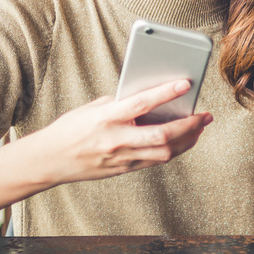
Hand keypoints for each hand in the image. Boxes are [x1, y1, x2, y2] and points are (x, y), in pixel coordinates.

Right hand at [30, 80, 212, 185]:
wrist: (48, 161)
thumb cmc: (70, 128)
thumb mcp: (93, 108)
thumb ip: (121, 103)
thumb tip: (150, 97)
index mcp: (106, 118)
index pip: (141, 104)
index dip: (165, 93)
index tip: (186, 84)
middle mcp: (115, 140)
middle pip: (161, 135)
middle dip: (189, 126)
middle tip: (205, 115)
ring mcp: (120, 158)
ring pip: (163, 153)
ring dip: (187, 140)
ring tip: (200, 127)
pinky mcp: (123, 170)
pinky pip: (155, 161)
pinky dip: (172, 150)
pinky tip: (183, 140)